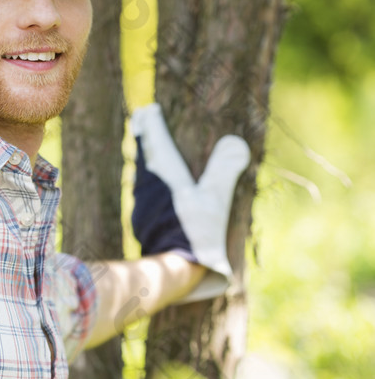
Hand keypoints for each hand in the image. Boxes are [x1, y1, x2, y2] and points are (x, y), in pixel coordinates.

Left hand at [130, 104, 249, 301]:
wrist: (175, 269)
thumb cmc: (194, 232)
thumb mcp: (214, 199)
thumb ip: (223, 170)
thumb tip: (236, 142)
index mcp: (164, 175)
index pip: (154, 140)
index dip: (150, 122)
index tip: (148, 109)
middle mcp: (148, 186)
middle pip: (143, 155)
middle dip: (146, 140)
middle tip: (144, 124)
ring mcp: (143, 205)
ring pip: (142, 175)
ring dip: (147, 162)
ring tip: (151, 154)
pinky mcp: (142, 221)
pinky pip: (145, 193)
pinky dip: (150, 183)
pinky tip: (157, 190)